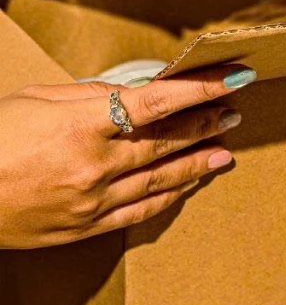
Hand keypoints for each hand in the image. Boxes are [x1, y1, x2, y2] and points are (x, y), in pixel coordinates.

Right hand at [0, 67, 255, 248]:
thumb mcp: (35, 100)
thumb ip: (91, 96)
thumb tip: (137, 94)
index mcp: (80, 126)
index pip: (158, 102)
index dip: (201, 88)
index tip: (232, 78)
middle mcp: (94, 166)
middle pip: (167, 141)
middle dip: (205, 122)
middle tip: (232, 110)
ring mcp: (93, 200)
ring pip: (162, 179)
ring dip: (198, 160)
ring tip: (225, 147)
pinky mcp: (88, 227)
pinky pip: (142, 211)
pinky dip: (172, 195)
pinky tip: (191, 182)